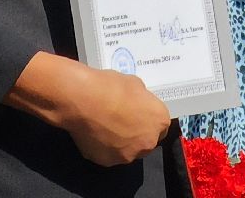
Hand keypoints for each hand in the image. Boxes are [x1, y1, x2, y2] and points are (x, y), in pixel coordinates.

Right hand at [5, 53, 170, 166]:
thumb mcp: (134, 83)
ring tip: (103, 126)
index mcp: (158, 121)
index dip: (148, 118)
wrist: (83, 99)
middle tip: (119, 120)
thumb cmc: (110, 85)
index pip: (160, 125)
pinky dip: (102, 146)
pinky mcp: (106, 162)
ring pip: (126, 150)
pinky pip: (107, 154)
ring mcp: (126, 156)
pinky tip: (92, 132)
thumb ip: (140, 98)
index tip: (137, 113)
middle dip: (136, 133)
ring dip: (119, 142)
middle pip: (145, 141)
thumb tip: (136, 103)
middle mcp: (147, 143)